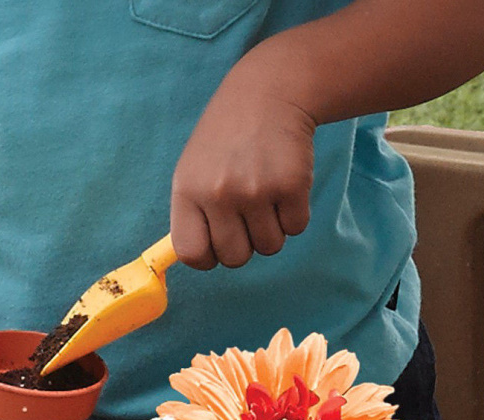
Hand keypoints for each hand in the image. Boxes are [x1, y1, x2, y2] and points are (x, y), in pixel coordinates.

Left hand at [169, 64, 316, 269]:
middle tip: (247, 216)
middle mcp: (218, 194)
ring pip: (269, 246)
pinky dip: (294, 214)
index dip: (208, 257)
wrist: (267, 95)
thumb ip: (191, 215)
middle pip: (235, 258)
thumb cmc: (225, 141)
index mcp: (187, 192)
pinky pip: (296, 227)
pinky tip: (284, 185)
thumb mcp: (192, 171)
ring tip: (265, 195)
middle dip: (244, 245)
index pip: (192, 253)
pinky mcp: (292, 185)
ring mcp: (256, 190)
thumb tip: (199, 259)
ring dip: (272, 229)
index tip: (217, 244)